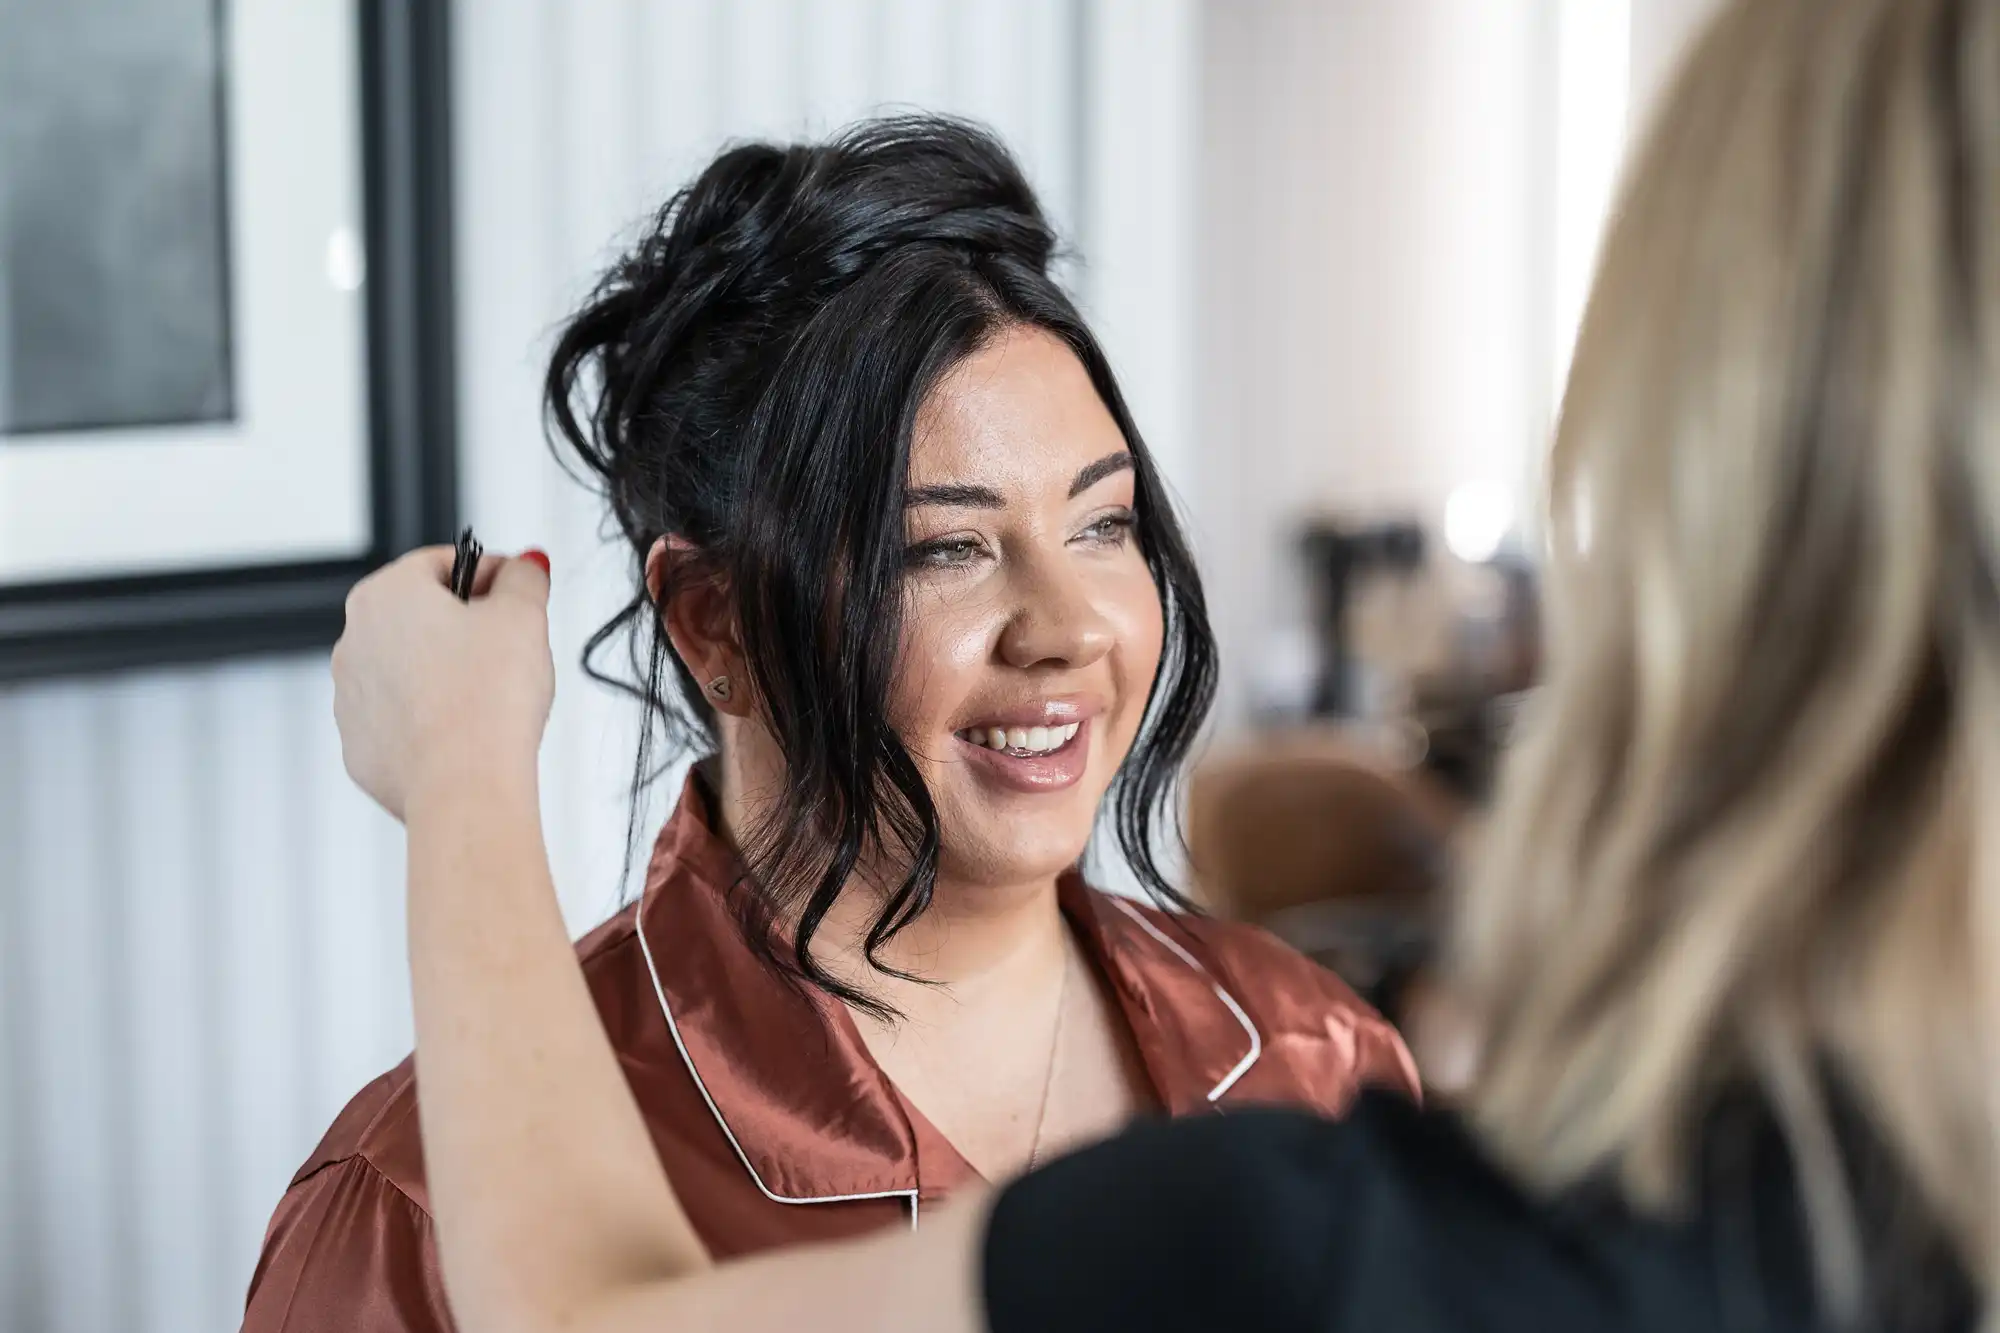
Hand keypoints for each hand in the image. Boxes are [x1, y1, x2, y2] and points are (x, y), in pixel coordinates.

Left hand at [332, 546, 554, 820]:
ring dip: (448, 674)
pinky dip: (433, 721)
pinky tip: (469, 734)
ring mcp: (350, 698)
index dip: (491, 575)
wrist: (463, 787)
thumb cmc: (489, 698)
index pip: (444, 563)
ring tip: (493, 698)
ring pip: (411, 670)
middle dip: (468, 627)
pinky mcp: (361, 748)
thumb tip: (526, 564)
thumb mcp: (523, 616)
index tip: (519, 595)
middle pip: (422, 617)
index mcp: (385, 595)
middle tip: (513, 649)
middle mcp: (353, 641)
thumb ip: (524, 577)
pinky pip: (403, 720)